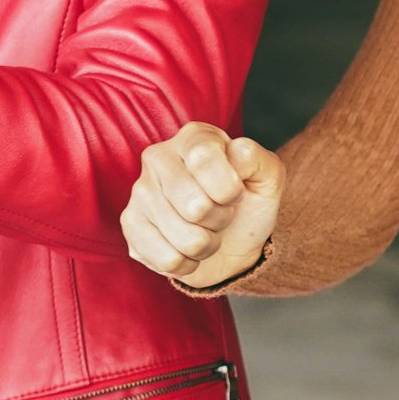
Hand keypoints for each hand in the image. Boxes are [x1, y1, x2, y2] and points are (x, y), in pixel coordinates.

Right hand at [121, 122, 283, 288]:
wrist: (232, 243)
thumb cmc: (248, 204)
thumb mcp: (267, 179)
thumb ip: (259, 160)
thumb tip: (236, 152)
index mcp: (195, 137)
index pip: (204, 159)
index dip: (229, 189)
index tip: (236, 194)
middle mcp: (159, 157)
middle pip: (196, 206)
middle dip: (219, 219)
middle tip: (220, 213)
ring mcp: (140, 191)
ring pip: (185, 237)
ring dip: (206, 243)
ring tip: (205, 229)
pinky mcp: (131, 225)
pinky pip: (168, 259)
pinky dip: (189, 262)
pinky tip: (187, 247)